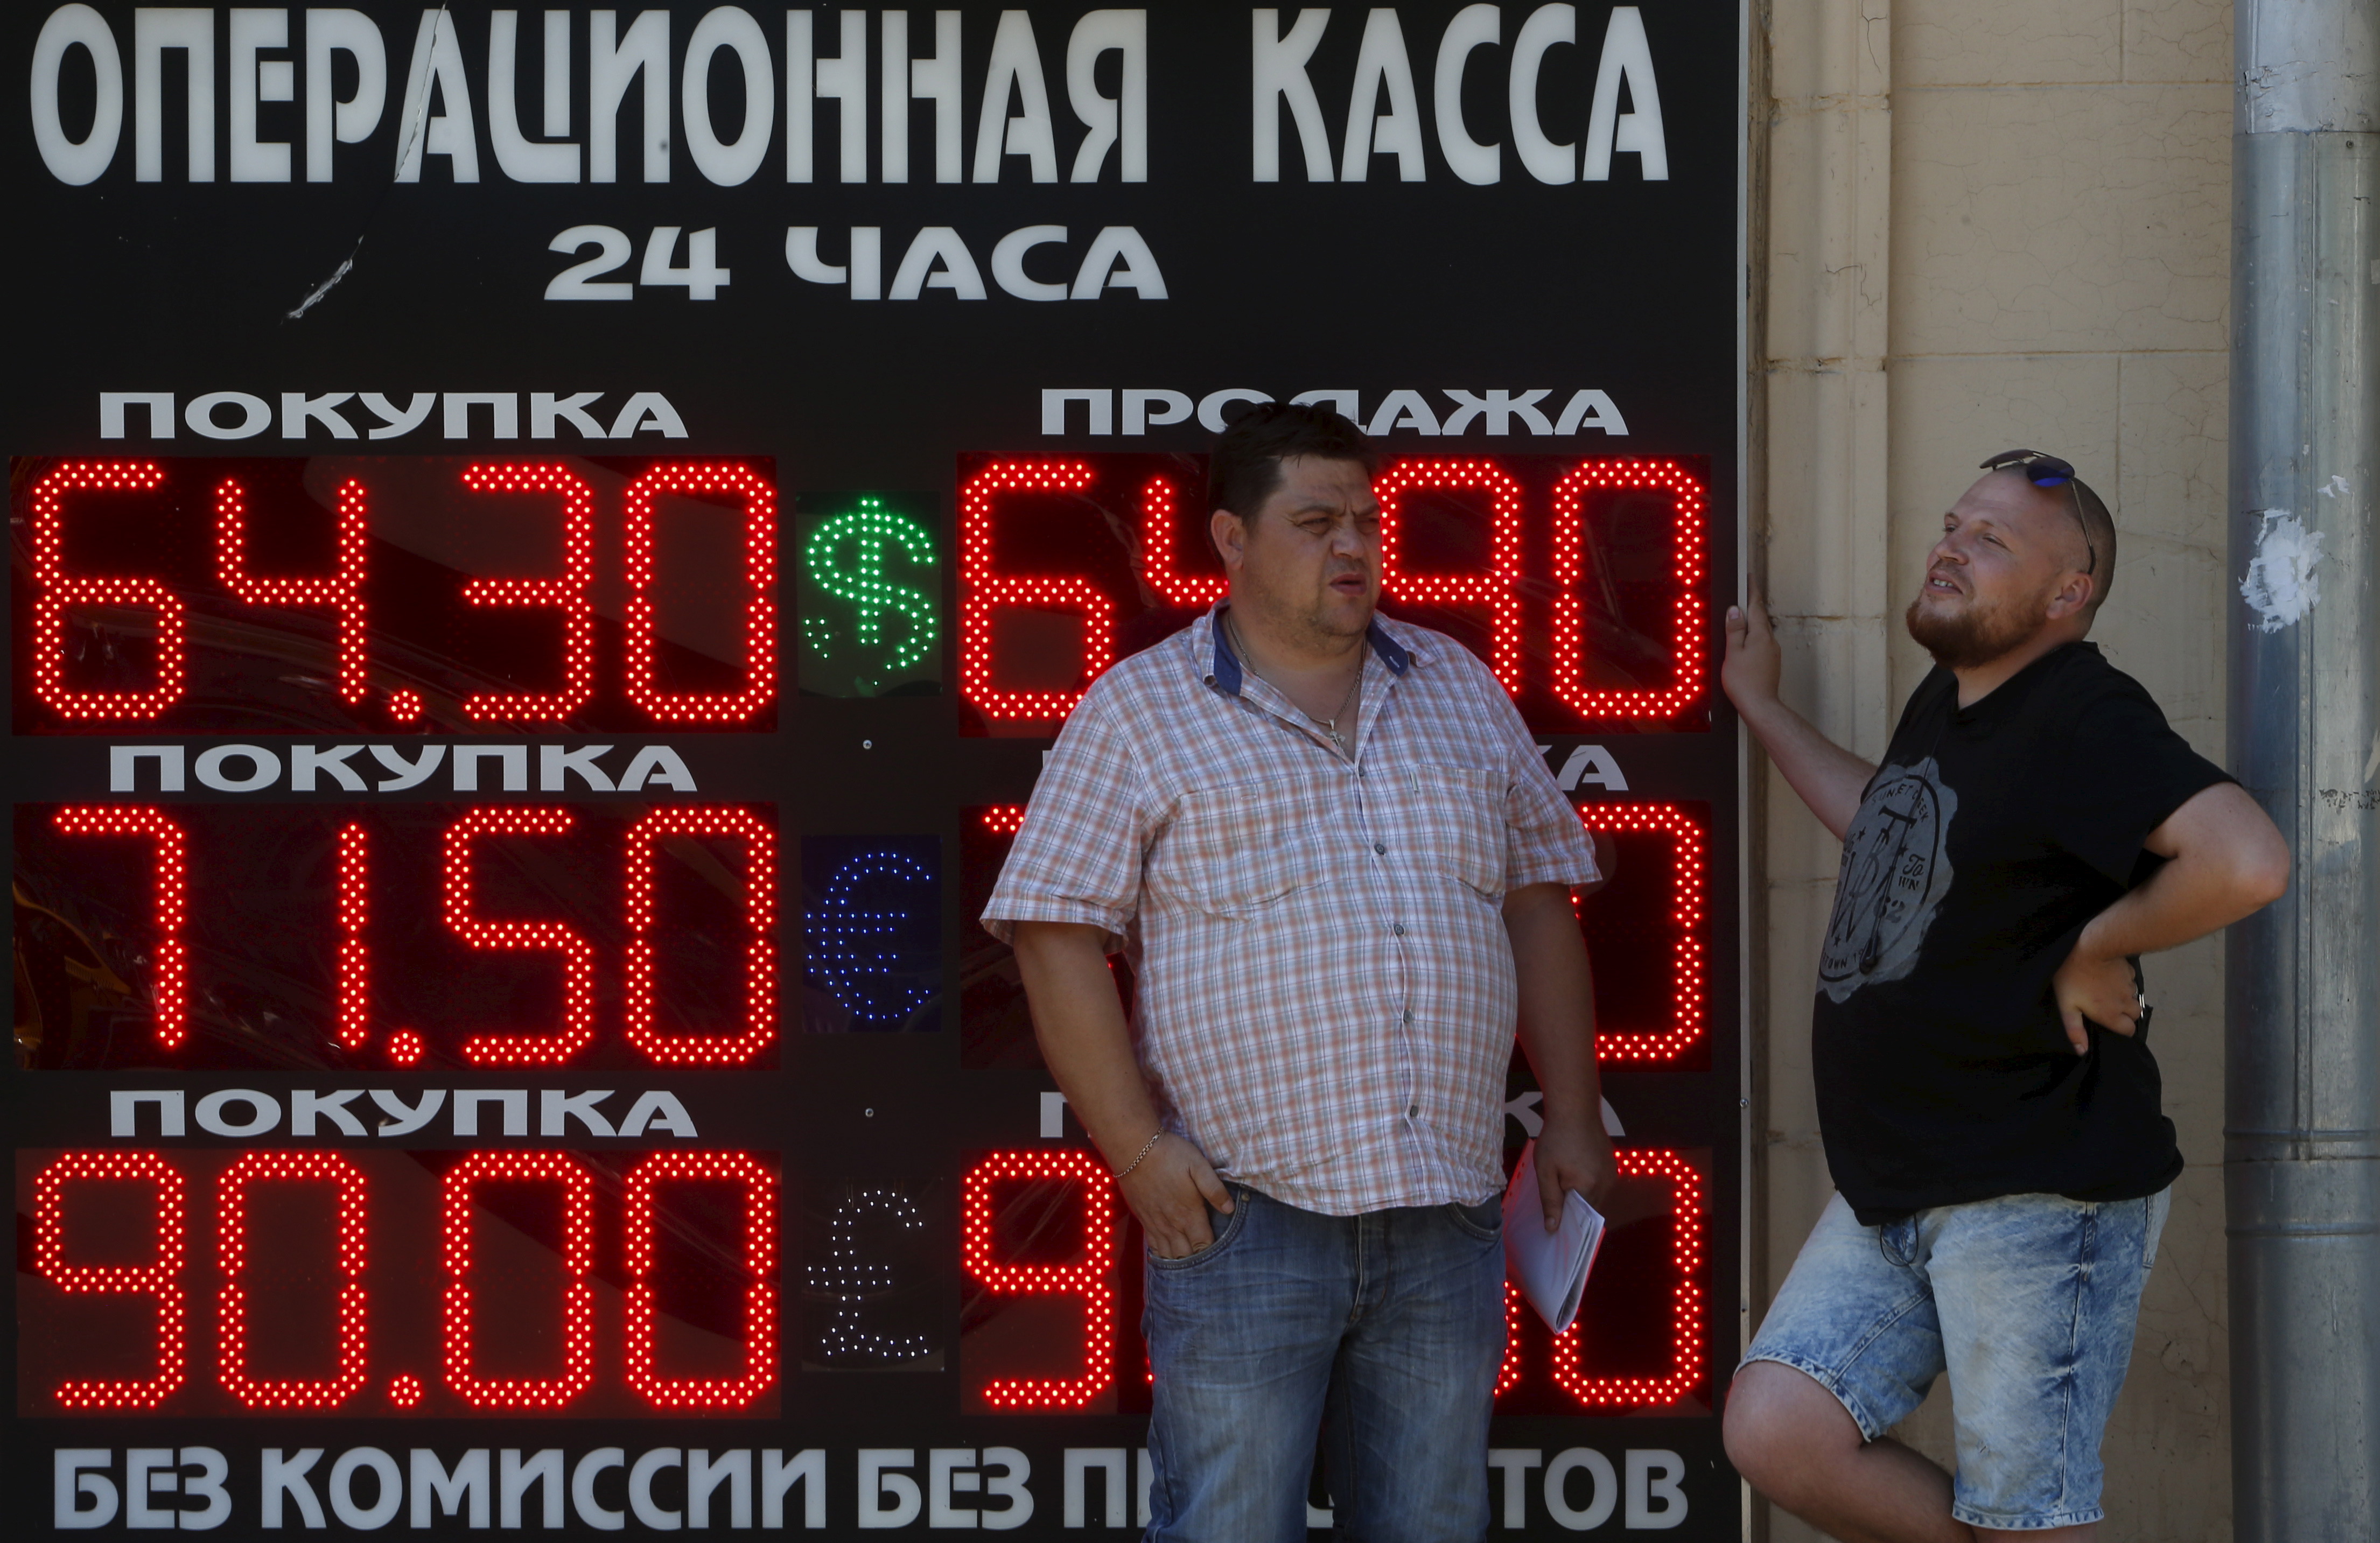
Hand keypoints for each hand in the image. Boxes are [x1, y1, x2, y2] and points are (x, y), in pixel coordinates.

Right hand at [1120, 1135, 1235, 1257]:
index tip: (1222, 1253)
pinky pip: (1153, 1246)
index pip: (1204, 1244)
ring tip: (1190, 1263)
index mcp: (1189, 1213)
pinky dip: (1162, 1254)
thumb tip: (1230, 1210)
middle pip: (1187, 1255)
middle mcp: (1172, 1224)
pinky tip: (1168, 1255)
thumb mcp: (1198, 1165)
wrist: (1135, 1149)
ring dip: (1180, 1260)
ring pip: (1169, 1254)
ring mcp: (1156, 1224)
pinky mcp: (1143, 1219)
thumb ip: (1214, 1189)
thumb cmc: (1170, 1155)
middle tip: (1208, 1261)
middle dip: (1197, 1260)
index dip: (1214, 1252)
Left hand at [1533, 1108, 1617, 1231]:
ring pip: (1595, 1195)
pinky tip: (1574, 1170)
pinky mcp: (1611, 1163)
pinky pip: (1599, 1182)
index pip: (1582, 1219)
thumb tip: (1553, 1229)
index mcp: (1590, 1188)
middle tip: (1554, 1199)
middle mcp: (1606, 1184)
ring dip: (1581, 1193)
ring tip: (1563, 1180)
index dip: (1568, 1222)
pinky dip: (1587, 1182)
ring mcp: (1611, 1173)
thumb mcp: (1545, 1170)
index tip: (1554, 1224)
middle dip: (1573, 1208)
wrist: (1575, 1108)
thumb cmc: (1556, 1138)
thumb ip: (1551, 1201)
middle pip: (1590, 1208)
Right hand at [1722, 590, 1782, 714]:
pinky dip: (1752, 638)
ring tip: (1737, 621)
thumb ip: (1734, 630)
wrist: (1760, 705)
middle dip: (1750, 607)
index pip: (1756, 606)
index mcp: (1760, 635)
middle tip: (1739, 596)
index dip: (1751, 590)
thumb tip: (1735, 610)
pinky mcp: (1771, 663)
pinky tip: (1743, 645)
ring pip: (1760, 632)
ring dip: (1750, 624)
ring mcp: (1772, 653)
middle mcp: (1770, 641)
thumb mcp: (1733, 652)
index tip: (1749, 578)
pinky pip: (1761, 644)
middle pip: (1759, 618)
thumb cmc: (1744, 682)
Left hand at [2052, 940, 2142, 1054]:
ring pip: (2133, 997)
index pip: (2129, 1030)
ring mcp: (2129, 985)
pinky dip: (2124, 981)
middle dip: (2126, 1014)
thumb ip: (2075, 1030)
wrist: (2088, 948)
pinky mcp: (2130, 971)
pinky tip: (2111, 976)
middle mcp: (2125, 1002)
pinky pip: (2131, 980)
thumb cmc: (2073, 979)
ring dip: (2125, 997)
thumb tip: (2082, 1051)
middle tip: (2111, 1008)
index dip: (2122, 1029)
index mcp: (2111, 1014)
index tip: (2112, 1024)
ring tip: (2109, 991)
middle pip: (2135, 1015)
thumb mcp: (2067, 1007)